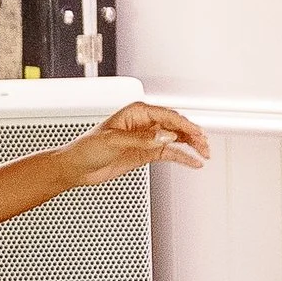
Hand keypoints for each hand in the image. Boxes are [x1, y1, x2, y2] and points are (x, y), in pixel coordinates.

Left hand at [55, 99, 209, 185]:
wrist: (77, 167)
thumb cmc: (87, 147)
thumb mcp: (114, 141)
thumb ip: (142, 139)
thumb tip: (164, 136)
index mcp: (136, 113)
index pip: (166, 115)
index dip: (183, 124)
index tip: (196, 133)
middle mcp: (144, 124)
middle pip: (175, 125)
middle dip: (192, 134)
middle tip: (205, 144)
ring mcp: (147, 139)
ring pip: (176, 139)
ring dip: (191, 145)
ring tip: (205, 152)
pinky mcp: (146, 153)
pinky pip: (169, 153)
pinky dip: (183, 157)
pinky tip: (194, 162)